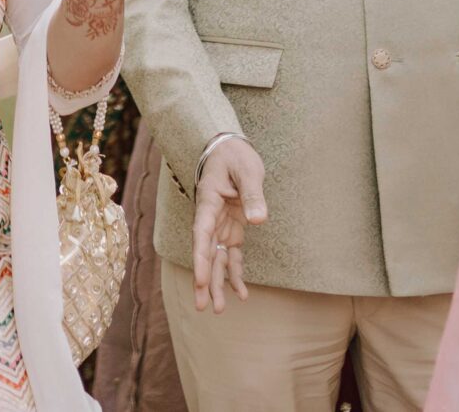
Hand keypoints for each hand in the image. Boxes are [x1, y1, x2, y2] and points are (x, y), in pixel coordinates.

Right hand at [189, 137, 268, 311]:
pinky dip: (235, 274)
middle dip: (204, 281)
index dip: (200, 260)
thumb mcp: (247, 170)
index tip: (201, 281)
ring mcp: (220, 226)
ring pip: (216, 260)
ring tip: (218, 310)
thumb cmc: (235, 156)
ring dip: (217, 284)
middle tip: (203, 306)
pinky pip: (231, 256)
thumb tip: (257, 220)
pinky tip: (241, 295)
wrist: (229, 148)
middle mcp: (210, 219)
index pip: (201, 236)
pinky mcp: (231, 229)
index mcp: (208, 203)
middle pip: (205, 254)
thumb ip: (252, 194)